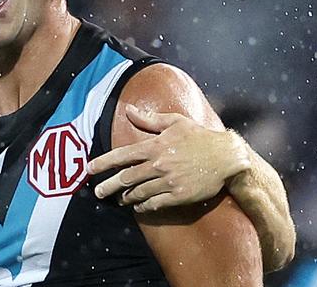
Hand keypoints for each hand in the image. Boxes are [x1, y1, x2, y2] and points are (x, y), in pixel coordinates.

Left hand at [88, 104, 250, 212]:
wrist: (227, 156)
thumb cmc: (199, 136)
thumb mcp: (174, 122)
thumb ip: (149, 119)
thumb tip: (128, 110)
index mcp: (155, 146)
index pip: (122, 155)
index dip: (103, 163)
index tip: (89, 168)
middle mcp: (159, 165)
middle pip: (126, 178)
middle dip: (108, 186)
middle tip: (98, 192)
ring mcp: (169, 182)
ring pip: (139, 193)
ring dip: (126, 197)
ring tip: (119, 199)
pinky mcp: (180, 196)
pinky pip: (155, 203)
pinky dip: (144, 206)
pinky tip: (138, 207)